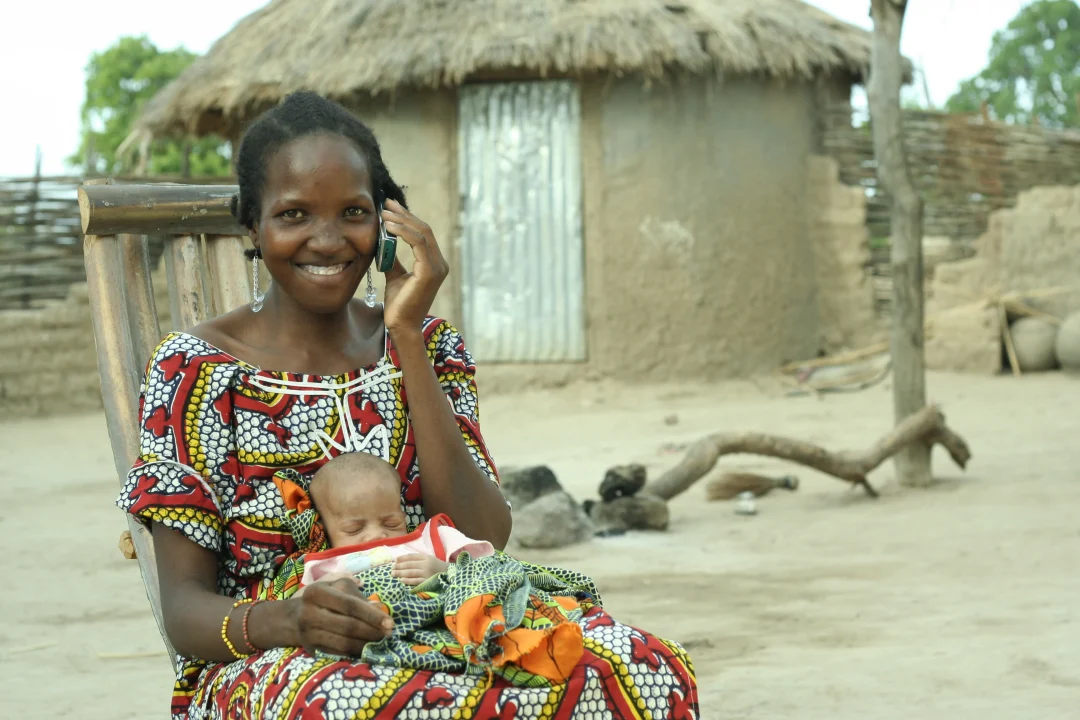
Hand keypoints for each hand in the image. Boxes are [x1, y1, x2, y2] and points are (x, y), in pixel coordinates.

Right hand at [289, 577, 392, 656]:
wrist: (295, 617)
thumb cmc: (325, 599)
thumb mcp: (338, 588)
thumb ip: (359, 596)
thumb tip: (380, 609)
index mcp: (317, 592)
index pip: (350, 605)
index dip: (371, 615)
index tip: (390, 622)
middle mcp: (309, 613)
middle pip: (348, 626)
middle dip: (372, 631)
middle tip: (388, 634)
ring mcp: (308, 633)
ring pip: (344, 643)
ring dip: (366, 644)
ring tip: (380, 641)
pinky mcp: (311, 649)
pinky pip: (338, 653)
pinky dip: (356, 652)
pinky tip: (366, 649)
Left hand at [380, 199, 448, 332]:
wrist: (401, 326)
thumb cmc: (398, 305)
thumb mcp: (395, 276)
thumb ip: (393, 259)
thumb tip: (384, 242)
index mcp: (433, 264)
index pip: (423, 234)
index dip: (407, 218)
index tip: (389, 209)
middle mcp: (439, 264)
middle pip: (424, 230)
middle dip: (404, 214)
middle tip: (386, 204)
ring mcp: (437, 268)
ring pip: (422, 233)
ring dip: (402, 220)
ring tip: (384, 214)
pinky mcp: (429, 272)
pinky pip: (418, 244)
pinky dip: (403, 232)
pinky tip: (388, 227)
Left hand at [392, 554, 448, 585]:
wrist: (450, 575)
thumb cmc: (436, 566)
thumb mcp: (429, 558)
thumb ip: (418, 558)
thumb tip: (401, 559)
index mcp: (426, 557)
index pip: (412, 556)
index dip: (403, 558)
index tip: (395, 560)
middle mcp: (426, 564)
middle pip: (410, 564)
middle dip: (399, 566)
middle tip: (392, 568)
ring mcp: (427, 573)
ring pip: (411, 572)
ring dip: (401, 573)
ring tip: (393, 573)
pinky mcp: (427, 582)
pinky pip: (416, 581)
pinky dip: (408, 580)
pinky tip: (401, 580)